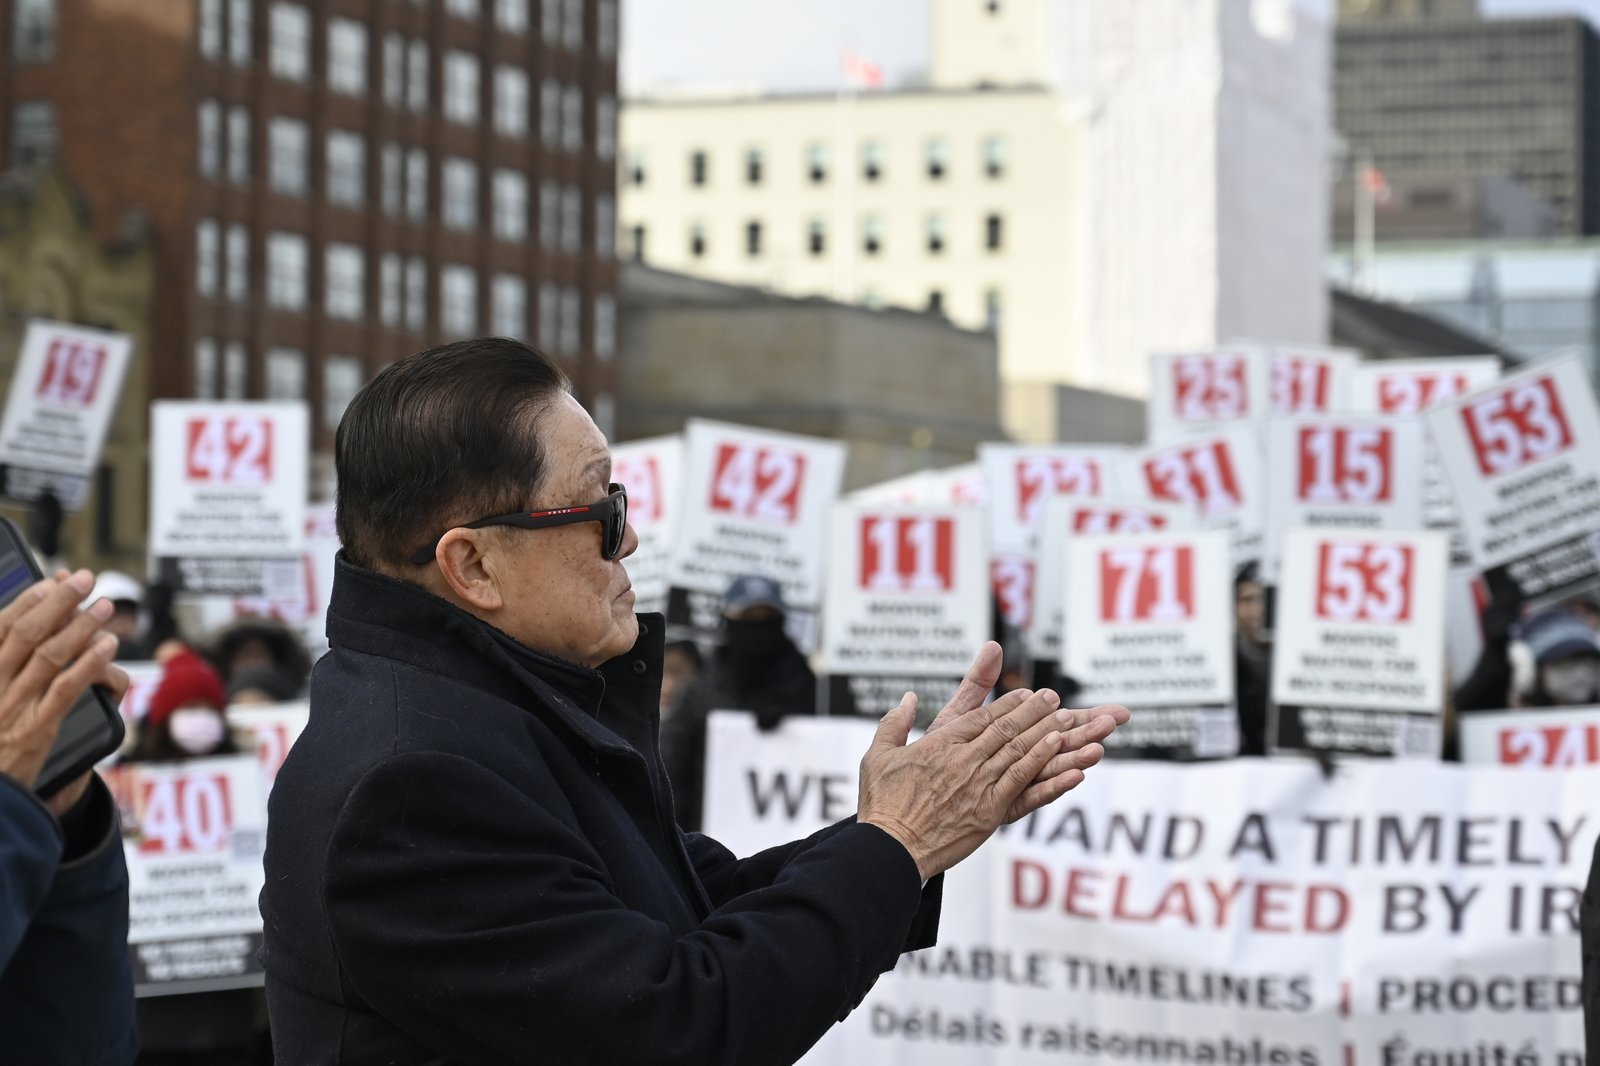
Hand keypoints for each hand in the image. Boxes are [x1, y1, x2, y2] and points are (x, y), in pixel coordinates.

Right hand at [0, 570, 122, 794]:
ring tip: (105, 606)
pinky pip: (66, 689)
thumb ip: (6, 661)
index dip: (29, 600)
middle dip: (59, 601)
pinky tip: (108, 647)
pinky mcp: (36, 729)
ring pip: (50, 655)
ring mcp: (13, 707)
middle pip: (28, 633)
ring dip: (82, 626)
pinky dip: (89, 663)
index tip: (52, 581)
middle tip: (85, 579)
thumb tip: (33, 622)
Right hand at [857, 683, 1121, 881]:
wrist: (891, 848)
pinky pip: (1023, 782)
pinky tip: (1061, 753)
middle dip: (1034, 712)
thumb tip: (909, 698)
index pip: (982, 717)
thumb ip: (895, 722)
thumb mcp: (877, 755)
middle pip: (1006, 729)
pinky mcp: (990, 810)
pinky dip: (1044, 765)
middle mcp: (965, 759)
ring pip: (1020, 751)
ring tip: (1067, 719)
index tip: (1027, 694)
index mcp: (941, 744)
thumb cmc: (881, 805)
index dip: (1007, 704)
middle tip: (1054, 697)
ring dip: (1046, 733)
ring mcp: (980, 784)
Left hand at [926, 643, 1129, 821]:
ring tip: (1100, 746)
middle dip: (1089, 732)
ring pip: (1050, 769)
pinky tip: (1075, 776)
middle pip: (1061, 744)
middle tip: (1119, 720)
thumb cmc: (931, 758)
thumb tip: (995, 646)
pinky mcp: (1000, 809)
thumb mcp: (955, 716)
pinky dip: (1052, 787)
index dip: (1085, 716)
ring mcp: (1011, 787)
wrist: (911, 806)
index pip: (1055, 725)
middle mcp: (1018, 764)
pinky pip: (1030, 798)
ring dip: (1076, 756)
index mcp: (1012, 741)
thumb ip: (977, 684)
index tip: (1116, 710)